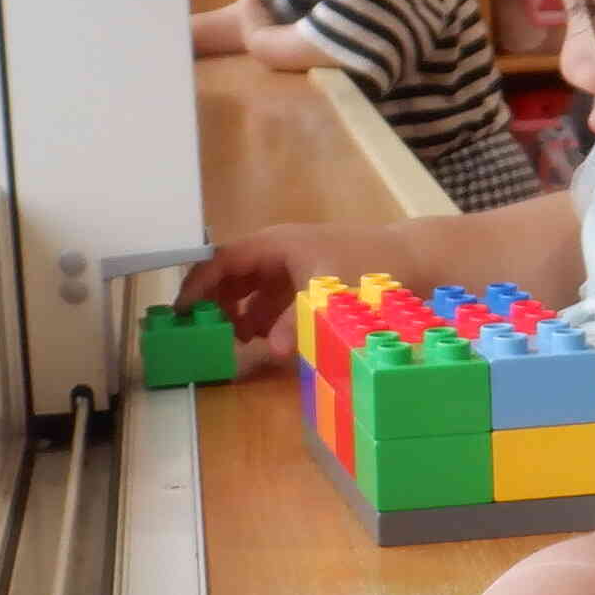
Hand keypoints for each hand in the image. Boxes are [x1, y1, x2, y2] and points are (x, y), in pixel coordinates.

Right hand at [175, 222, 406, 352]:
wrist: (413, 259)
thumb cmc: (366, 267)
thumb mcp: (327, 296)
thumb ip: (296, 323)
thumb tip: (274, 350)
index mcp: (274, 244)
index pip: (222, 262)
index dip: (198, 285)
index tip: (181, 312)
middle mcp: (278, 251)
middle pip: (233, 275)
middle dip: (217, 303)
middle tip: (206, 333)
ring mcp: (294, 264)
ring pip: (253, 289)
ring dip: (242, 314)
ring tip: (235, 342)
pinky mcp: (309, 280)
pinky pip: (275, 298)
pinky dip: (265, 318)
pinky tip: (265, 340)